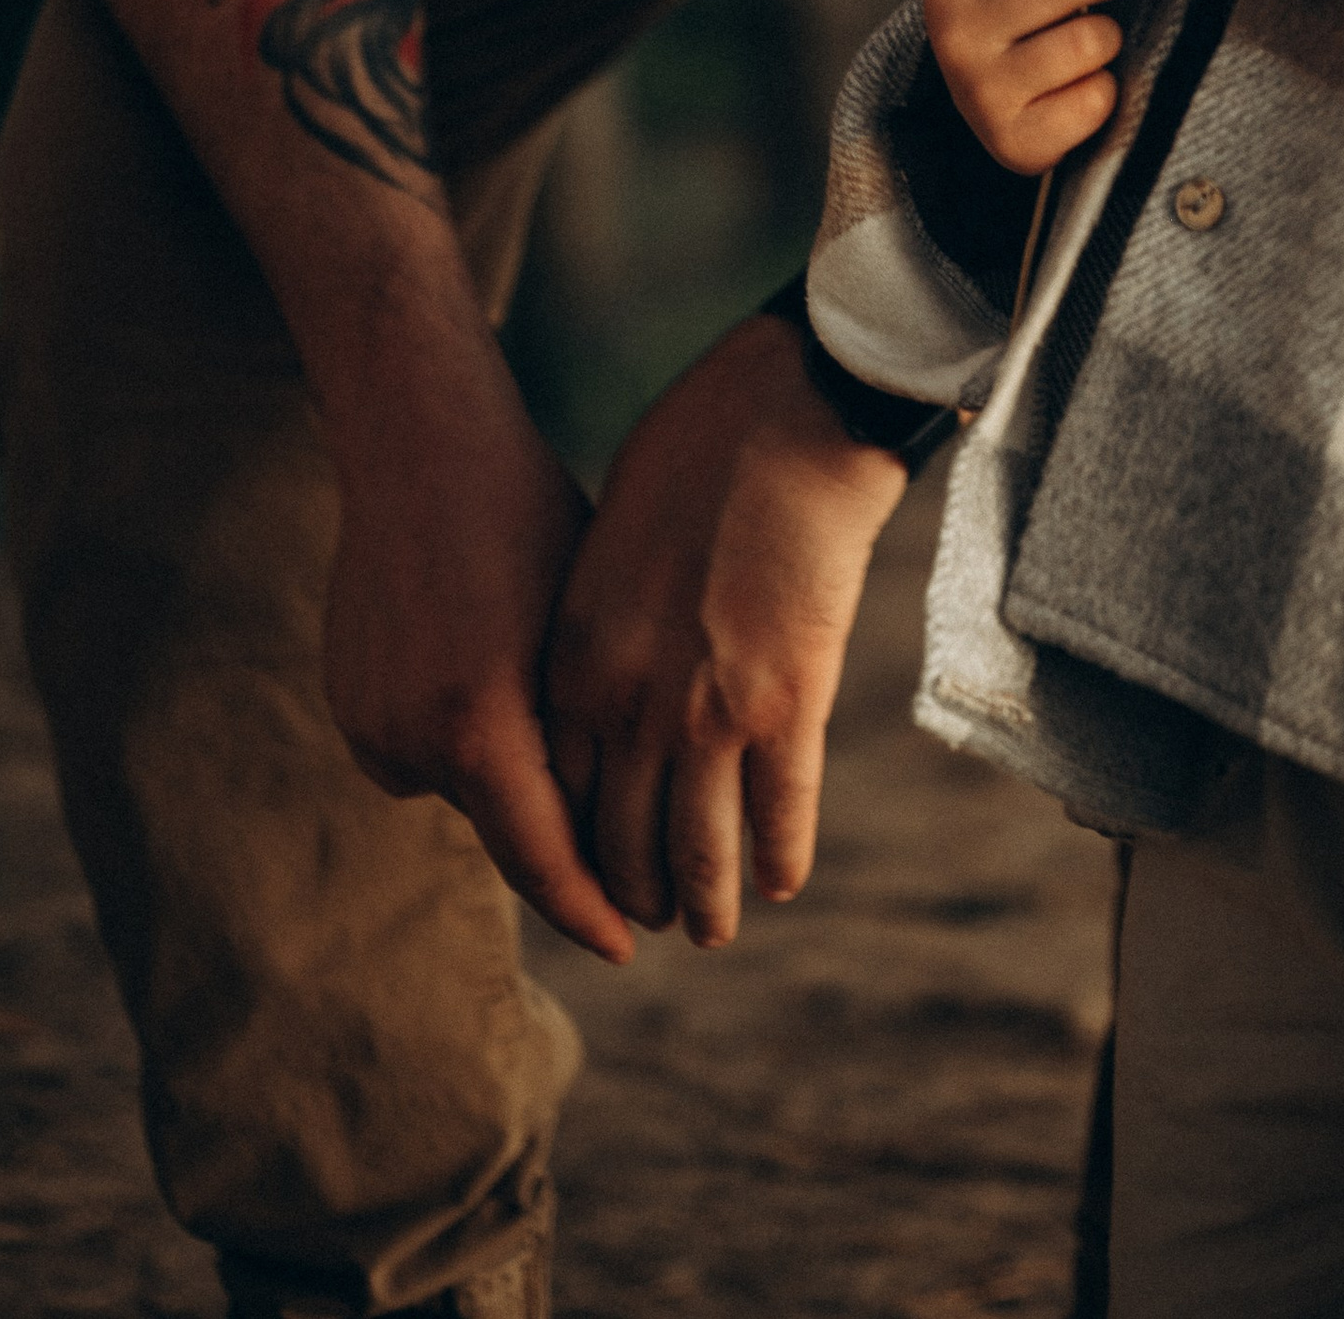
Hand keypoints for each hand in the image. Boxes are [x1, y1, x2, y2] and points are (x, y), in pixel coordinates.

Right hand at [320, 318, 634, 964]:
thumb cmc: (531, 517)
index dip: (591, 908)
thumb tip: (627, 813)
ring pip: (467, 783)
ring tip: (546, 684)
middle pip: (507, 824)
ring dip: (510, 763)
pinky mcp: (347, 703)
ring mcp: (369, 724)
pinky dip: (464, 727)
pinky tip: (488, 657)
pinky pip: (424, 745)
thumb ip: (589, 728)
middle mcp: (412, 740)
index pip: (545, 857)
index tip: (632, 945)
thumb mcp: (586, 624)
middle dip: (563, 838)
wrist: (420, 446)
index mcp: (482, 723)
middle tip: (628, 858)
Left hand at [544, 312, 906, 945]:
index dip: (571, 848)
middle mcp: (628, 705)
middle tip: (649, 918)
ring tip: (712, 928)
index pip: (554, 796)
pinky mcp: (789, 701)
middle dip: (632, 892)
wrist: (779, 415)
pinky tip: (783, 880)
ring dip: (705, 901)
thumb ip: (593, 632)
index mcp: (571, 663)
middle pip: (620, 840)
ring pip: (698, 850)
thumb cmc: (689, 456)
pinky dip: (781, 854)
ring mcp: (710, 711)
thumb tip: (596, 687)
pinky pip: (780, 812)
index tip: (586, 871)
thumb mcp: (602, 550)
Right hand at [923, 0, 1170, 172]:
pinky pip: (1094, 99)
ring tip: (1099, 40)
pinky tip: (1085, 87)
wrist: (991, 109)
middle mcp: (957, 36)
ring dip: (1110, 36)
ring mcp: (982, 93)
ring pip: (1086, 42)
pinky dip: (1105, 89)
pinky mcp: (1014, 141)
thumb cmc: (1019, 25)